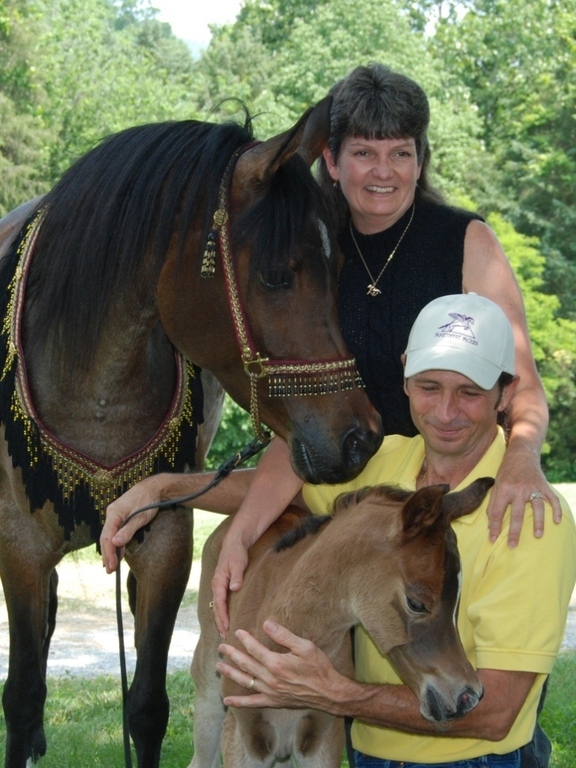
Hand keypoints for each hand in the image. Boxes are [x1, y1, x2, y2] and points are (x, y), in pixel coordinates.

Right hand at [100, 475, 163, 571]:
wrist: (154, 487)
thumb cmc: (149, 501)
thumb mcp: (140, 517)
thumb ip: (128, 530)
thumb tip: (115, 543)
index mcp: (114, 513)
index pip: (107, 537)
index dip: (109, 553)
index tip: (112, 566)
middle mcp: (111, 513)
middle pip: (106, 537)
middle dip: (107, 554)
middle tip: (110, 570)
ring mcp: (115, 514)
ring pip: (109, 535)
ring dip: (110, 550)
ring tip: (112, 566)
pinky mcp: (120, 516)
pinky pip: (114, 531)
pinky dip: (115, 543)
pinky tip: (118, 553)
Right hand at [211, 535, 248, 635]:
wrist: (234, 544)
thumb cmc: (236, 554)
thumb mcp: (238, 563)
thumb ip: (237, 576)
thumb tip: (234, 588)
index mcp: (218, 582)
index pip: (219, 603)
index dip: (223, 616)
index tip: (227, 627)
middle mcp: (215, 586)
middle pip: (215, 608)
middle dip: (219, 623)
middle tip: (224, 637)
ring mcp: (218, 586)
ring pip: (216, 607)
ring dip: (219, 620)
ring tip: (224, 633)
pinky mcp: (222, 586)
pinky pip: (220, 603)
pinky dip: (221, 613)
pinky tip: (225, 620)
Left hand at [216, 620, 347, 713]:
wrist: (328, 693)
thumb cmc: (318, 667)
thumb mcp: (305, 646)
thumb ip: (284, 635)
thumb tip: (267, 623)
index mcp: (276, 663)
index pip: (255, 649)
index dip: (245, 639)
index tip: (237, 631)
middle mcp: (270, 678)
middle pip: (246, 664)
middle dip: (232, 654)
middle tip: (221, 647)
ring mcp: (270, 692)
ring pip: (245, 681)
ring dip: (231, 673)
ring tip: (219, 666)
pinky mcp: (273, 702)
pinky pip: (252, 703)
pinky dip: (239, 703)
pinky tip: (227, 701)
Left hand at [487, 445, 561, 546]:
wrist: (521, 454)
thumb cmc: (506, 472)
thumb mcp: (496, 485)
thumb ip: (493, 504)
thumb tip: (490, 525)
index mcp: (504, 489)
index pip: (497, 512)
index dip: (494, 527)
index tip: (493, 540)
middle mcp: (518, 489)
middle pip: (517, 515)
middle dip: (514, 532)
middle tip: (512, 546)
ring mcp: (533, 488)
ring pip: (536, 508)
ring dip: (538, 523)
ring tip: (537, 536)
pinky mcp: (544, 486)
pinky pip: (552, 500)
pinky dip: (556, 510)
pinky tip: (557, 521)